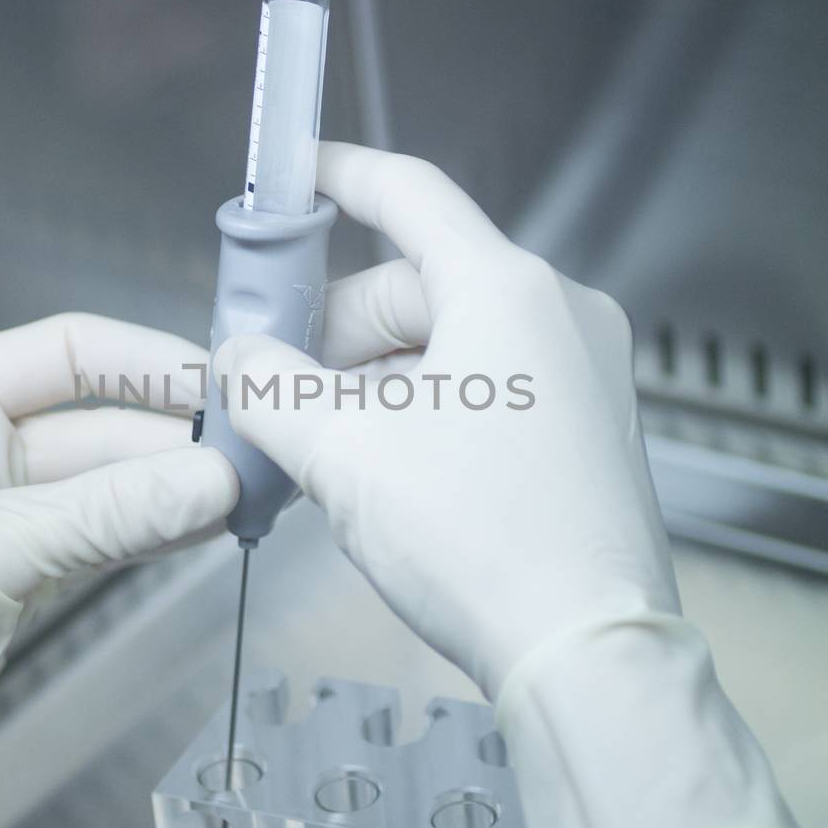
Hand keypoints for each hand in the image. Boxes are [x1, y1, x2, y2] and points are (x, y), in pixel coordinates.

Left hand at [0, 314, 236, 827]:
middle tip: (249, 452)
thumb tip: (212, 479)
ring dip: (172, 488)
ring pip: (108, 485)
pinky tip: (205, 530)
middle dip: (170, 436)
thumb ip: (104, 512)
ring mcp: (2, 521)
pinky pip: (106, 540)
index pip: (58, 356)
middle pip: (95, 422)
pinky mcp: (24, 581)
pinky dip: (156, 535)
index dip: (139, 360)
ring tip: (246, 492)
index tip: (214, 380)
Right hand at [215, 141, 676, 702]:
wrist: (588, 651)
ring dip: (378, 377)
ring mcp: (585, 372)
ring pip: (453, 340)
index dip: (340, 176)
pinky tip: (387, 468)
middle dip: (340, 327)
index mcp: (507, 290)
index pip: (410, 195)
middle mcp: (560, 313)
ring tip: (328, 446)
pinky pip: (491, 383)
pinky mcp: (590, 427)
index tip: (295, 176)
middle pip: (421, 282)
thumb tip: (238, 357)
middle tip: (281, 386)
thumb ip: (271, 388)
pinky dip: (427, 405)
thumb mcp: (343, 453)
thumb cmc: (478, 539)